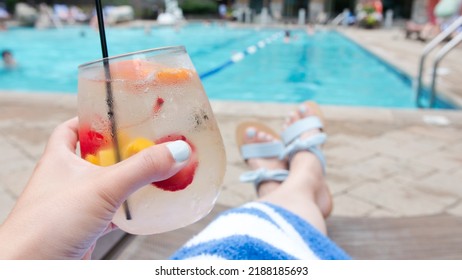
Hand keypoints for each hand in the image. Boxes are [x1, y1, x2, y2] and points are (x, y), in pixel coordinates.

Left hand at [0, 117, 190, 258]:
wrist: (32, 271)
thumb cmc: (48, 226)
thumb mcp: (102, 187)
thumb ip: (142, 168)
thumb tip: (177, 150)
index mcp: (59, 159)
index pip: (72, 129)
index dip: (92, 120)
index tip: (116, 116)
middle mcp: (65, 179)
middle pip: (94, 156)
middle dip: (120, 151)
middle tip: (145, 144)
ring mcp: (74, 204)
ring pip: (104, 185)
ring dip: (125, 180)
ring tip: (151, 172)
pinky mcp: (84, 227)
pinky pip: (110, 212)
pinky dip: (126, 209)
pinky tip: (142, 208)